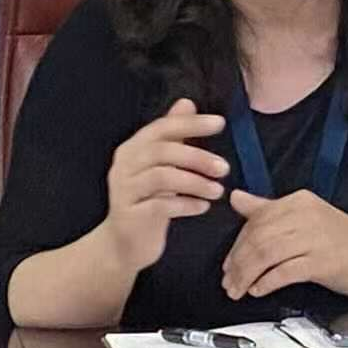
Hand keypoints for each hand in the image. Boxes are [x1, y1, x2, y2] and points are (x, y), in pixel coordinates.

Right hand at [102, 98, 227, 271]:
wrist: (122, 245)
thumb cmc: (147, 201)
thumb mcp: (160, 166)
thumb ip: (172, 136)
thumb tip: (187, 103)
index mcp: (132, 149)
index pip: (162, 128)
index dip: (191, 124)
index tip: (220, 123)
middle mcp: (123, 166)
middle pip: (162, 152)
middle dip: (198, 157)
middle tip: (225, 168)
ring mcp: (124, 191)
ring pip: (162, 178)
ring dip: (195, 182)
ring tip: (218, 191)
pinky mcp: (129, 216)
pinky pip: (160, 206)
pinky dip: (186, 204)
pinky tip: (203, 207)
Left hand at [221, 188, 347, 299]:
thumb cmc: (340, 239)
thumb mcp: (304, 217)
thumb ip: (268, 208)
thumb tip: (235, 197)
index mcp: (298, 201)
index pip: (256, 220)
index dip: (236, 244)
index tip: (228, 264)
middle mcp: (306, 215)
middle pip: (258, 238)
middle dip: (238, 263)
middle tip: (228, 282)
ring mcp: (315, 238)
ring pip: (267, 254)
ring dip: (247, 275)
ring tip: (238, 290)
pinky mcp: (323, 262)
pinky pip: (285, 271)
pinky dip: (267, 282)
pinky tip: (259, 290)